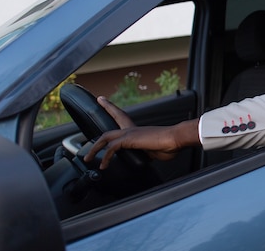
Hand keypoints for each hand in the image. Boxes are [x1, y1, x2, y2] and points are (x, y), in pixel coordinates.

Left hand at [83, 96, 199, 168]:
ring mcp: (130, 133)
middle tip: (101, 100)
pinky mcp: (129, 139)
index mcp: (138, 131)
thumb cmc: (170, 145)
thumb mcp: (155, 150)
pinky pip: (112, 148)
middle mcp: (132, 129)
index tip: (107, 99)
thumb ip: (147, 152)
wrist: (176, 139)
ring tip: (88, 158)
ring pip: (106, 137)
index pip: (123, 116)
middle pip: (116, 116)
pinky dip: (106, 157)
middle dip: (107, 108)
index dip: (114, 107)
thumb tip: (147, 156)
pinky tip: (104, 165)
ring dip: (95, 148)